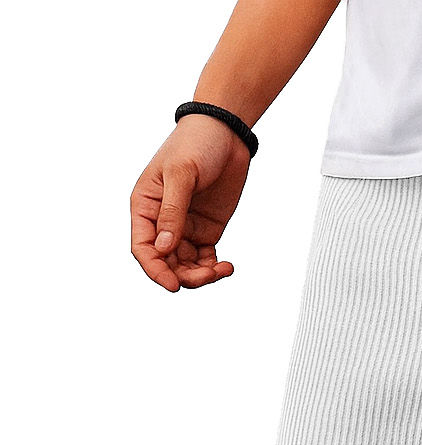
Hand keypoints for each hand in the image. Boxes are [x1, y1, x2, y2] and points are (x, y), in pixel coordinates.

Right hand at [130, 116, 251, 291]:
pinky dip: (215, 269)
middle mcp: (162, 222)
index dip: (155, 270)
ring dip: (202, 275)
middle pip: (166, 263)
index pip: (143, 248)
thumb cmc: (195, 144)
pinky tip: (227, 266)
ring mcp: (185, 228)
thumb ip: (172, 212)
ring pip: (186, 266)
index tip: (173, 285)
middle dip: (185, 276)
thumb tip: (164, 248)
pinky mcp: (206, 231)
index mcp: (145, 206)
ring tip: (221, 270)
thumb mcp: (181, 175)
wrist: (226, 132)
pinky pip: (206, 260)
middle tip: (207, 275)